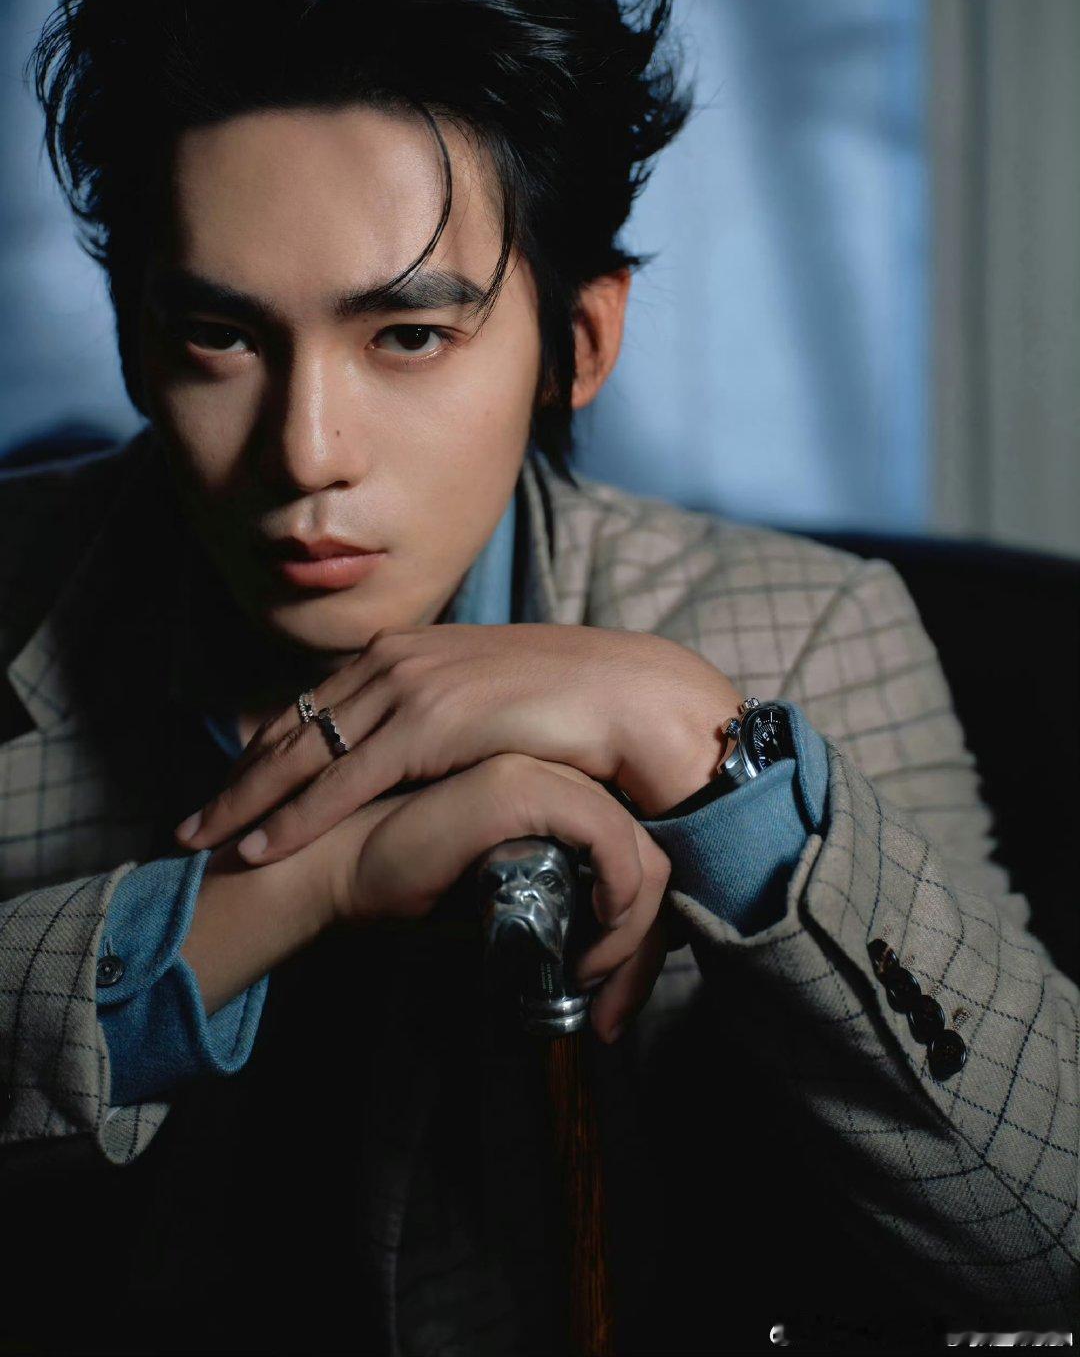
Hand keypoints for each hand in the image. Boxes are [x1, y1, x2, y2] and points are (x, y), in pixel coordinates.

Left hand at [175, 623, 741, 862]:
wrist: (633, 696)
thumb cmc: (572, 707)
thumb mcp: (489, 702)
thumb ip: (444, 718)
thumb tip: (422, 750)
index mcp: (409, 651)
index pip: (316, 706)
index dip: (266, 749)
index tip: (232, 786)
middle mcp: (397, 660)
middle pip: (293, 725)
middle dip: (238, 777)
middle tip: (192, 821)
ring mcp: (409, 687)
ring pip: (304, 752)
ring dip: (248, 800)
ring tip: (203, 841)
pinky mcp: (430, 722)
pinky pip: (345, 778)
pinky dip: (296, 813)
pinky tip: (262, 845)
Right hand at [326, 751, 674, 1042]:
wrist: (339, 866)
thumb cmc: (409, 882)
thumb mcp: (500, 898)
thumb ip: (551, 907)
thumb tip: (603, 963)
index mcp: (560, 796)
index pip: (634, 858)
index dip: (636, 937)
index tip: (611, 1006)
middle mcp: (561, 775)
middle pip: (649, 858)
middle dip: (644, 949)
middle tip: (612, 1015)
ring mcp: (545, 774)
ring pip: (642, 855)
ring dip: (632, 939)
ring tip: (590, 986)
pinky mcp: (526, 786)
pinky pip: (613, 842)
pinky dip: (618, 902)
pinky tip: (586, 949)